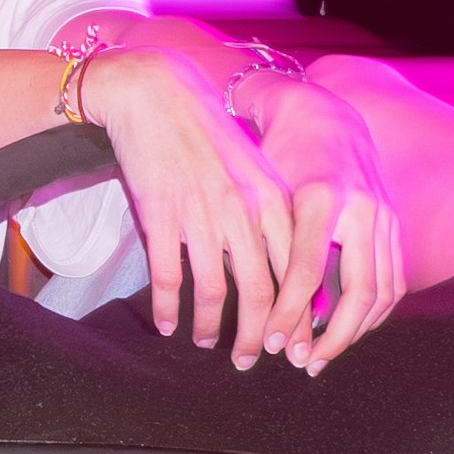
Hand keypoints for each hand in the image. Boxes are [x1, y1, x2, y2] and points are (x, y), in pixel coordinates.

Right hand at [89, 48, 372, 372]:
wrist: (156, 93)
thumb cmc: (208, 133)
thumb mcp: (254, 169)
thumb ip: (273, 214)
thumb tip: (289, 268)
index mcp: (273, 200)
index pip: (297, 274)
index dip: (295, 317)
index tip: (289, 344)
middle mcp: (243, 210)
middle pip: (262, 293)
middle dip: (257, 337)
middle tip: (248, 361)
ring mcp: (200, 214)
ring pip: (215, 292)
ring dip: (212, 328)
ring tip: (208, 343)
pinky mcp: (160, 215)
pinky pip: (168, 278)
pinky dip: (167, 309)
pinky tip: (167, 324)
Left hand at [238, 72, 407, 364]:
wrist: (324, 116)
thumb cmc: (280, 157)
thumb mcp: (263, 192)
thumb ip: (264, 244)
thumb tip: (254, 311)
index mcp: (320, 198)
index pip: (307, 272)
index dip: (289, 314)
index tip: (271, 343)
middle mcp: (361, 208)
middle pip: (359, 291)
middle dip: (332, 337)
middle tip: (302, 363)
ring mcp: (385, 217)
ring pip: (383, 292)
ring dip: (355, 333)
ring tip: (322, 356)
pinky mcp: (396, 225)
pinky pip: (394, 281)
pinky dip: (375, 315)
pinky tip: (348, 332)